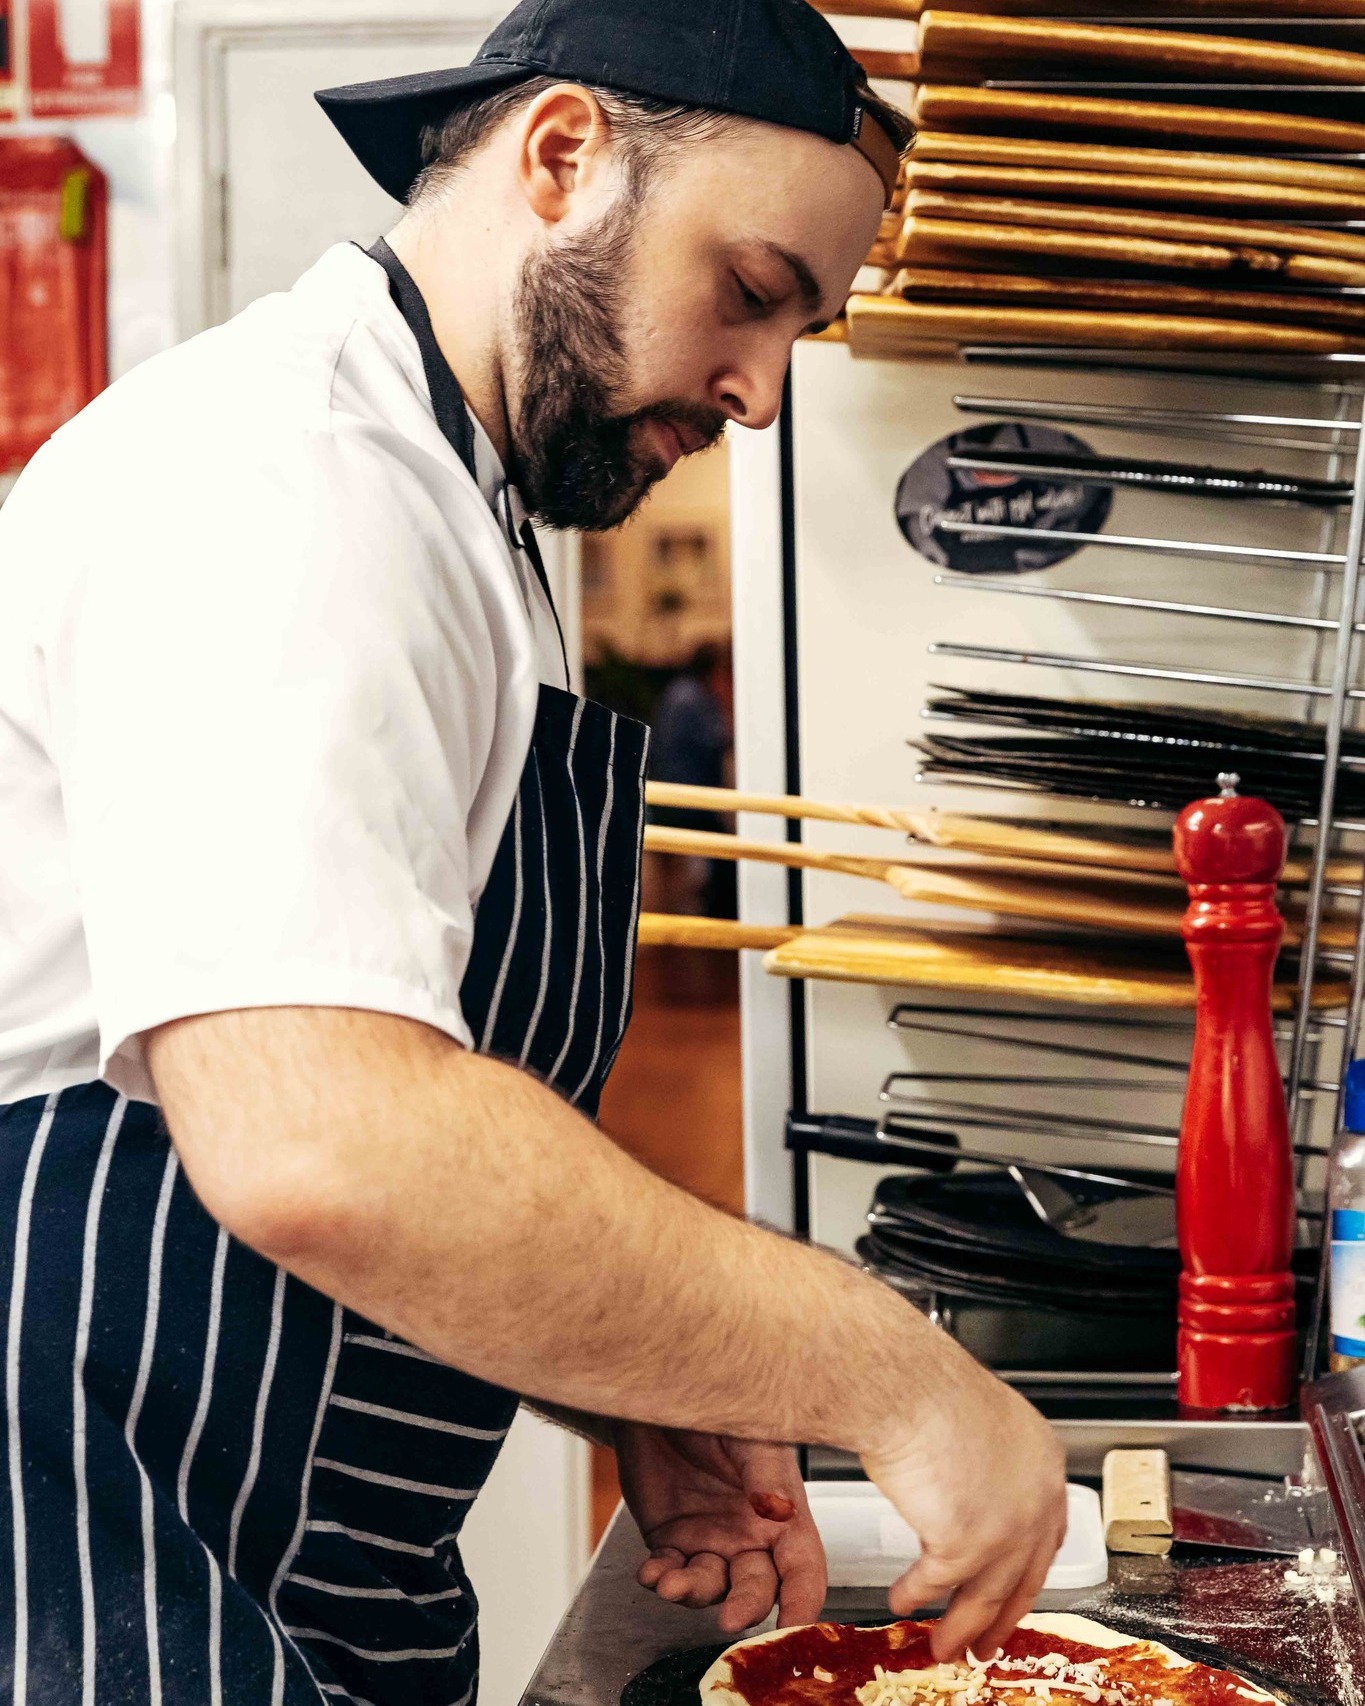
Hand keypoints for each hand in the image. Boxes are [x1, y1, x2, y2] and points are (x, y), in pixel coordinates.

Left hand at [614, 1424, 825, 1632]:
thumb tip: (778, 1511)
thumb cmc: (717, 1403)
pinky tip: (653, 1572)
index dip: (805, 1602)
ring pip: (710, 1587)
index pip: (803, 1568)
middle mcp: (748, 1535)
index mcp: (780, 1512)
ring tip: (672, 1583)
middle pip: (757, 1589)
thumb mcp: (750, 1436)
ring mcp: (709, 1540)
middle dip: (746, 1607)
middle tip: (730, 1617)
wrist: (662, 1393)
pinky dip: (660, 1579)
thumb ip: (764, 1475)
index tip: (797, 1628)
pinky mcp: (670, 1539)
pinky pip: (669, 1572)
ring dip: (693, 1594)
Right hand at [863, 1360, 1067, 1664]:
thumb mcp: (975, 1422)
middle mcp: (1037, 1499)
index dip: (1026, 1572)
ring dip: (959, 1626)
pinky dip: (914, 1595)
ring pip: (985, 1595)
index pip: (1046, 1536)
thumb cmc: (926, 1384)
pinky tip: (901, 1600)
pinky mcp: (967, 1545)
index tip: (1013, 1595)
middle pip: (1022, 1576)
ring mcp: (1007, 1527)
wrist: (904, 1384)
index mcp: (1043, 1463)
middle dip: (999, 1618)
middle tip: (985, 1643)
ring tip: (942, 1645)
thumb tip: (961, 1491)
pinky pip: (935, 1583)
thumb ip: (983, 1465)